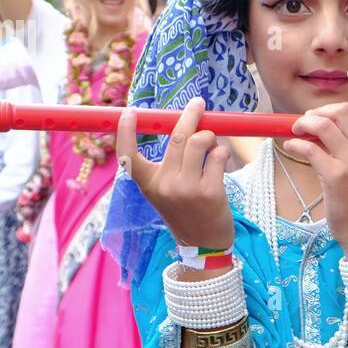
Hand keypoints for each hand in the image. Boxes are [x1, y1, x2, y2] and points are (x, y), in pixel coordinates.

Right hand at [116, 98, 233, 250]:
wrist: (203, 244)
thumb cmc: (185, 210)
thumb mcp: (166, 190)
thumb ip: (170, 163)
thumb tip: (184, 125)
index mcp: (148, 184)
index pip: (128, 156)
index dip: (125, 132)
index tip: (128, 112)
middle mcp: (165, 185)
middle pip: (178, 137)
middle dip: (190, 115)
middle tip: (198, 104)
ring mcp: (187, 189)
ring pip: (200, 142)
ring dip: (210, 136)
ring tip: (212, 143)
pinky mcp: (210, 192)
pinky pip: (218, 156)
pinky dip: (222, 152)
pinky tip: (221, 158)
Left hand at [283, 68, 347, 257]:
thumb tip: (326, 126)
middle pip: (342, 110)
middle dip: (320, 111)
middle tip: (307, 123)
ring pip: (323, 124)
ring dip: (304, 123)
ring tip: (296, 132)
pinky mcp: (335, 176)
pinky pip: (309, 147)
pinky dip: (296, 143)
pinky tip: (291, 147)